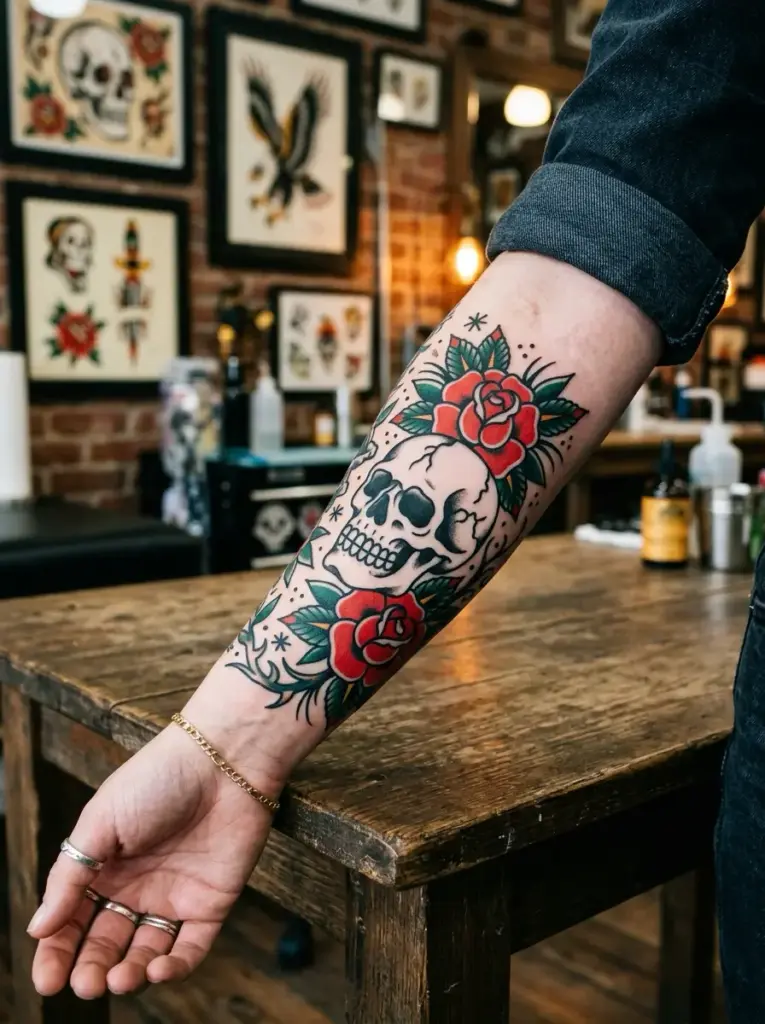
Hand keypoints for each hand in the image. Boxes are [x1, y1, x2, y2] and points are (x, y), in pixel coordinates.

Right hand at [28, 723, 282, 999]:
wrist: (223, 760)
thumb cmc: (157, 779)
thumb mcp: (100, 822)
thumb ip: (70, 877)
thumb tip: (37, 927)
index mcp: (104, 866)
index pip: (73, 920)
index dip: (57, 952)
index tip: (47, 981)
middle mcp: (137, 886)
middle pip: (107, 942)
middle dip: (92, 968)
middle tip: (86, 984)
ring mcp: (174, 896)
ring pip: (146, 952)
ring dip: (130, 974)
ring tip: (118, 980)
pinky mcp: (211, 902)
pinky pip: (191, 947)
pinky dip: (174, 968)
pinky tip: (157, 970)